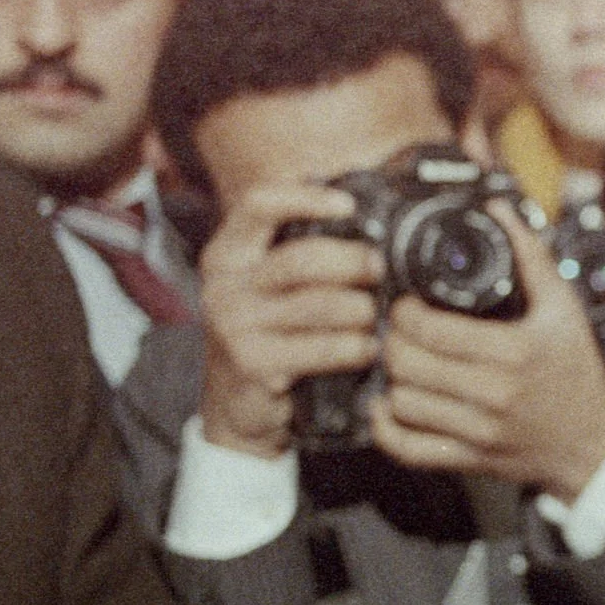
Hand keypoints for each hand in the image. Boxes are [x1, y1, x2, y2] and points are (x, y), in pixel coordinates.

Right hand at [197, 183, 381, 459]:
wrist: (241, 406)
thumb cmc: (271, 333)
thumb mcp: (271, 286)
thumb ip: (303, 246)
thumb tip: (366, 202)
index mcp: (227, 254)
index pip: (259, 205)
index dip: (306, 197)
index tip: (348, 205)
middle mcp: (224, 286)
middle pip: (304, 258)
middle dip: (355, 261)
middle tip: (380, 269)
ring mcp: (236, 326)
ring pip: (322, 304)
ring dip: (362, 309)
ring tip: (376, 316)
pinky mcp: (254, 364)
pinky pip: (324, 347)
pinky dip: (357, 346)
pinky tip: (368, 348)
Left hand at [372, 204, 604, 499]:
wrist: (591, 441)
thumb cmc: (576, 371)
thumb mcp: (563, 308)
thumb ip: (530, 256)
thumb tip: (499, 212)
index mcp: (513, 351)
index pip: (430, 330)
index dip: (405, 311)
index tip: (410, 305)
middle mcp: (493, 393)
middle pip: (406, 364)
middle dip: (394, 341)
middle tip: (402, 331)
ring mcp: (479, 431)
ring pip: (402, 402)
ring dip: (393, 379)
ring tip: (404, 363)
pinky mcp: (469, 459)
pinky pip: (409, 449)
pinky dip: (387, 428)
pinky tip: (391, 405)